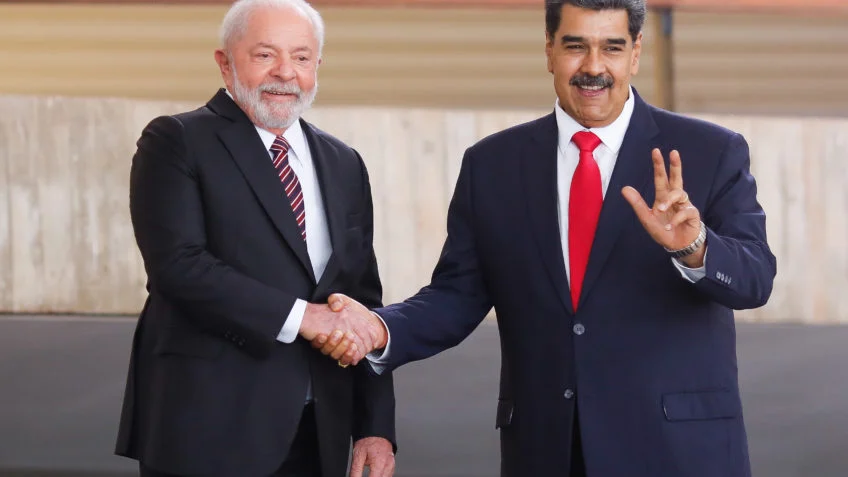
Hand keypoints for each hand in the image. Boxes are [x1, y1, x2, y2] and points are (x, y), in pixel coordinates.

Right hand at [299, 302, 363, 363]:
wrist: (371, 322)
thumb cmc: (354, 312)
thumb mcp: (344, 301)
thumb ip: (336, 299)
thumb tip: (335, 306)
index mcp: (325, 330)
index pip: (316, 341)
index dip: (317, 341)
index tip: (322, 335)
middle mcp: (331, 342)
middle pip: (326, 350)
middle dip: (332, 343)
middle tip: (339, 333)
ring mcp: (340, 349)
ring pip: (335, 355)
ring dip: (341, 348)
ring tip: (350, 337)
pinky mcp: (350, 355)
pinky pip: (346, 361)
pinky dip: (349, 356)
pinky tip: (354, 347)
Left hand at [350, 437, 394, 476]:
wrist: (377, 429)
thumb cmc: (368, 440)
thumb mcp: (357, 455)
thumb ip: (355, 471)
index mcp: (380, 463)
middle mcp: (388, 465)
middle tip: (362, 475)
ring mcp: (392, 465)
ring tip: (369, 473)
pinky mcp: (392, 465)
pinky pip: (387, 475)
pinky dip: (380, 476)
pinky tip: (374, 474)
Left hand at [621, 148, 704, 266]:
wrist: (678, 246)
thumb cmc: (663, 230)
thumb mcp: (647, 218)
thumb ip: (637, 204)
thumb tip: (624, 188)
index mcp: (663, 197)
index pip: (661, 178)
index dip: (659, 165)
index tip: (656, 151)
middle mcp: (674, 198)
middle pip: (676, 178)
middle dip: (675, 165)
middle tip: (673, 152)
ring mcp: (685, 205)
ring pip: (678, 193)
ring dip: (668, 201)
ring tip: (659, 210)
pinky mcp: (693, 214)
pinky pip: (685, 212)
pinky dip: (675, 219)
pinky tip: (669, 226)